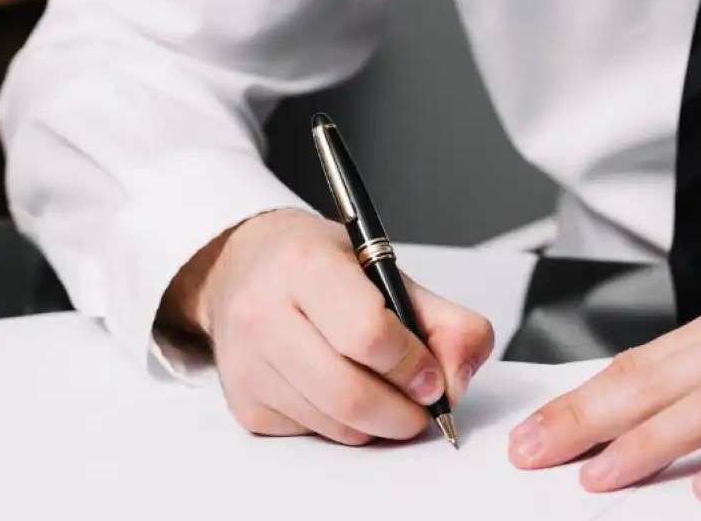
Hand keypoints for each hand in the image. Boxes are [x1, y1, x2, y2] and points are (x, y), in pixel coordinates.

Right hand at [159, 209, 493, 444]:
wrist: (244, 266)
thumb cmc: (322, 266)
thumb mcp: (387, 270)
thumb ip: (443, 320)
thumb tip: (456, 382)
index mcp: (306, 266)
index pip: (368, 334)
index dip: (412, 365)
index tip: (432, 375)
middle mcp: (264, 314)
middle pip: (350, 393)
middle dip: (403, 412)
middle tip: (423, 405)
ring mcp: (247, 363)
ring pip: (335, 424)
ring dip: (379, 423)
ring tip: (390, 396)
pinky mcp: (244, 403)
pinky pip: (313, 434)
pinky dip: (345, 426)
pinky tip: (344, 391)